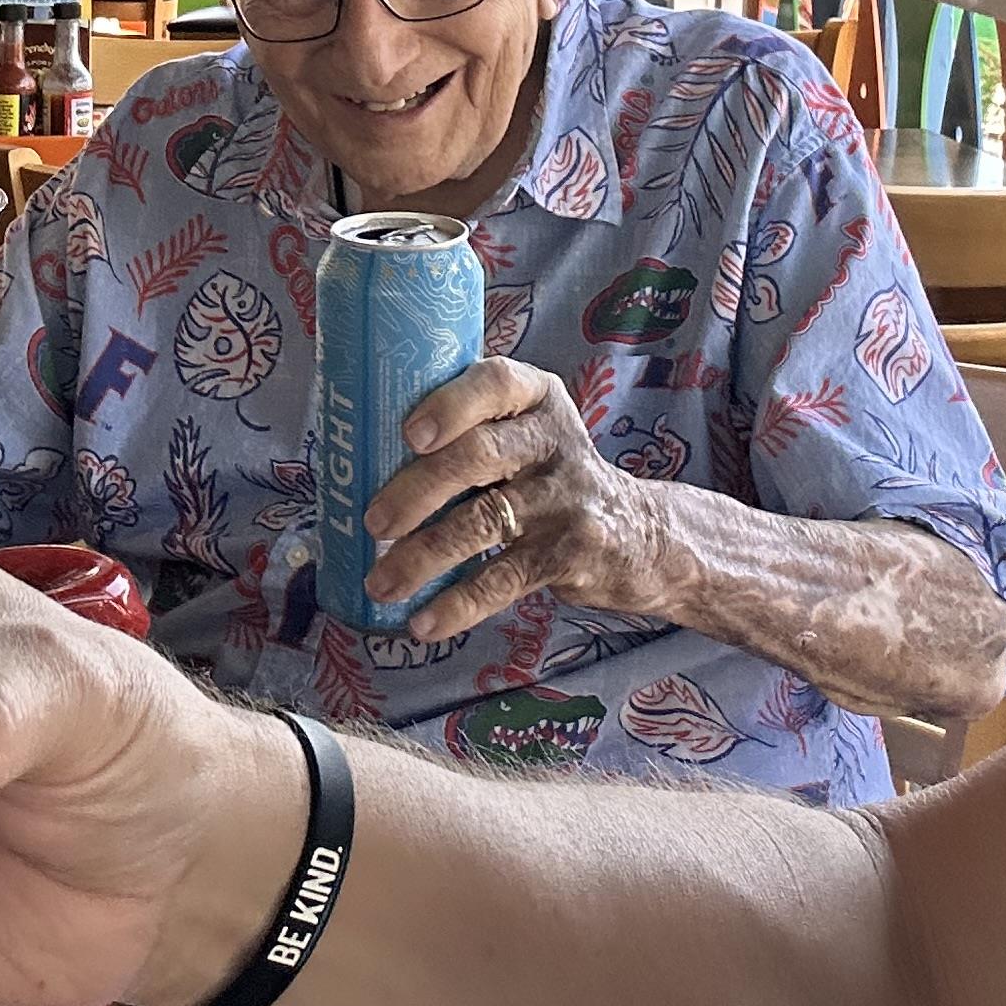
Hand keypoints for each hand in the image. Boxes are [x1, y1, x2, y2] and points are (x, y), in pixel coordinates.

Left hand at [364, 357, 672, 645]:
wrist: (642, 535)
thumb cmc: (553, 476)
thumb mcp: (530, 433)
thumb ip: (473, 428)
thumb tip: (363, 449)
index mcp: (537, 398)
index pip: (495, 383)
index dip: (451, 405)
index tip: (409, 434)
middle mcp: (555, 441)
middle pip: (478, 456)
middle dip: (417, 489)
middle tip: (372, 522)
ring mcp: (565, 499)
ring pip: (483, 522)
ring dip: (422, 556)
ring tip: (380, 583)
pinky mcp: (570, 555)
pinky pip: (503, 579)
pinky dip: (458, 605)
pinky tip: (422, 623)